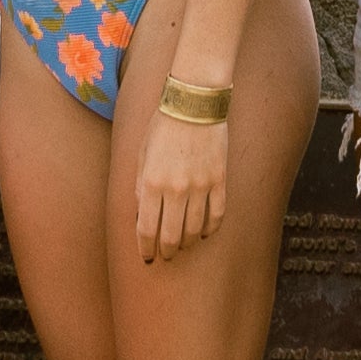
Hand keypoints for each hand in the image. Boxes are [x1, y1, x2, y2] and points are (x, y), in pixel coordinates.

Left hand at [135, 110, 227, 268]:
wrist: (194, 101)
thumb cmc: (163, 125)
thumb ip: (141, 186)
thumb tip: (142, 215)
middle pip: (171, 236)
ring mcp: (200, 186)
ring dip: (186, 242)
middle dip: (166, 251)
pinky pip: (217, 215)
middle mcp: (176, 189)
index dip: (146, 248)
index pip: (147, 229)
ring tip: (182, 245)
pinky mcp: (219, 180)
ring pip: (194, 229)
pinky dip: (210, 229)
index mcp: (152, 182)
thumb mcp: (142, 154)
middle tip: (165, 256)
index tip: (146, 258)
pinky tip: (204, 233)